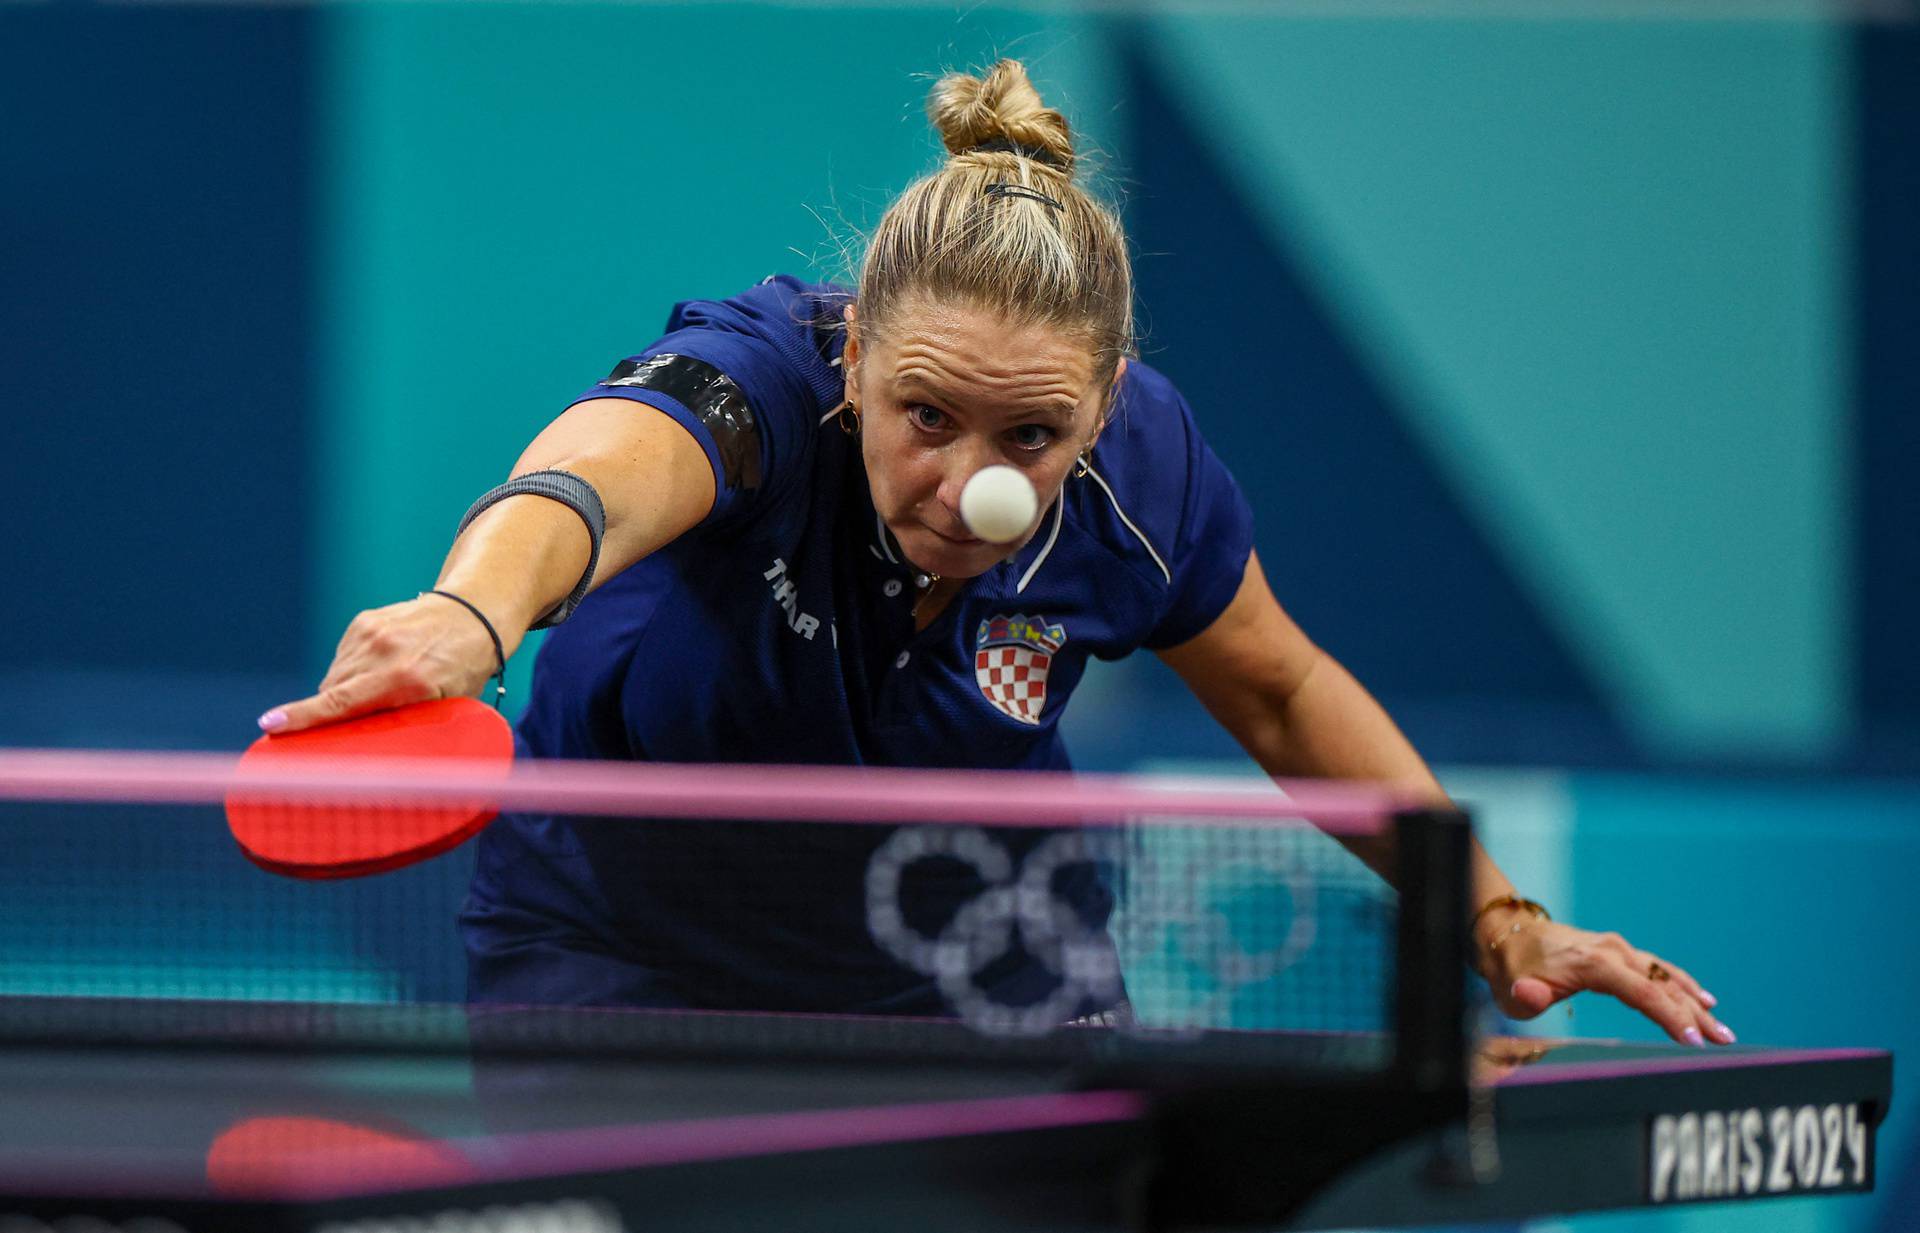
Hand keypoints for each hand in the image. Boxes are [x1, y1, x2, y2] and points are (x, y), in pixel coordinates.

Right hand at [259, 594, 505, 733]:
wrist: (473, 614)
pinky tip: (380, 670)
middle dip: (329, 715)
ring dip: (345, 692)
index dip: (304, 717)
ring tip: (381, 690)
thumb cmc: (465, 670)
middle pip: (331, 695)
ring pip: (335, 678)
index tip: (270, 725)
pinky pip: (343, 659)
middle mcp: (384, 654)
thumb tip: (374, 756)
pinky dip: (354, 671)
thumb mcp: (448, 706)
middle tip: (343, 728)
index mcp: (407, 680)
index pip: (342, 702)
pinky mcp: (364, 622)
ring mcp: (371, 633)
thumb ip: (409, 725)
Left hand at [1480, 917, 1734, 1047]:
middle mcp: (1613, 952)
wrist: (1509, 933)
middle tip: (1723, 1040)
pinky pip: (1658, 969)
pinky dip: (1682, 984)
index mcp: (1593, 963)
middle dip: (1694, 1014)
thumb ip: (1526, 997)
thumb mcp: (1512, 987)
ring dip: (1695, 1001)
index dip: (1668, 1016)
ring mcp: (1619, 949)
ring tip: (1722, 1028)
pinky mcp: (1620, 953)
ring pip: (1665, 976)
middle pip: (1662, 985)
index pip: (1640, 992)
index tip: (1691, 1040)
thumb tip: (1529, 995)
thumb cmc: (1513, 967)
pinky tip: (1703, 999)